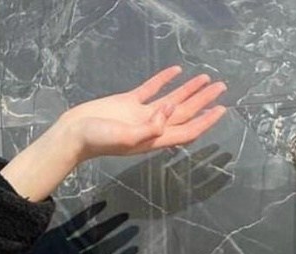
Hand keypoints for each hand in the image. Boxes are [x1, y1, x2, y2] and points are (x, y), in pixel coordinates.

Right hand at [60, 65, 227, 163]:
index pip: (187, 130)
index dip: (205, 121)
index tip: (221, 110)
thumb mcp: (125, 138)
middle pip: (184, 114)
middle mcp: (151, 127)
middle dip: (204, 102)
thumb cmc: (97, 140)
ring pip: (171, 100)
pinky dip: (164, 80)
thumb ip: (149, 128)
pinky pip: (151, 89)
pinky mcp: (128, 103)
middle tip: (222, 88)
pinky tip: (175, 71)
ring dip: (189, 91)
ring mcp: (140, 114)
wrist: (73, 134)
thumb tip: (169, 112)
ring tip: (206, 79)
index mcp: (153, 138)